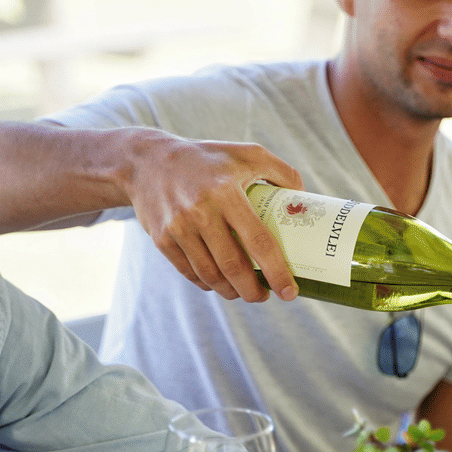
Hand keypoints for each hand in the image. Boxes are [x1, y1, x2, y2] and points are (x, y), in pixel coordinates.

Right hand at [122, 130, 304, 301]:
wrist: (146, 161)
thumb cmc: (207, 159)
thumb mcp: (247, 154)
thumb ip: (282, 172)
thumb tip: (305, 200)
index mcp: (226, 191)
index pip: (258, 241)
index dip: (277, 271)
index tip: (290, 292)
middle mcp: (201, 211)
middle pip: (233, 266)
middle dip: (253, 291)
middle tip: (266, 297)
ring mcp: (178, 228)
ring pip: (211, 275)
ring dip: (232, 292)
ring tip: (246, 292)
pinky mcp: (162, 240)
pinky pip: (190, 273)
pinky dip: (209, 284)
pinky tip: (221, 284)